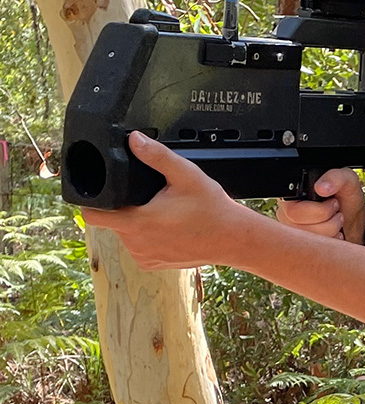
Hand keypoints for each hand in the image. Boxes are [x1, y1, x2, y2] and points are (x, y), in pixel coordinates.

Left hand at [82, 130, 247, 269]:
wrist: (232, 238)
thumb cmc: (211, 209)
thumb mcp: (185, 174)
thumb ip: (157, 156)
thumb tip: (135, 139)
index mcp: (137, 221)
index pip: (92, 215)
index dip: (92, 200)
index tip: (104, 191)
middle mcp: (135, 243)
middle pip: (112, 220)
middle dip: (125, 206)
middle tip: (152, 197)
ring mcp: (143, 256)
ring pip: (126, 233)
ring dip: (137, 221)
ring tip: (164, 212)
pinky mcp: (152, 263)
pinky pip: (139, 246)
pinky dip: (148, 236)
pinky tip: (168, 227)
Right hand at [276, 168, 364, 244]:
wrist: (354, 220)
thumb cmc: (346, 198)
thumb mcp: (347, 181)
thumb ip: (335, 178)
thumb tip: (321, 188)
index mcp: (291, 195)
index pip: (292, 211)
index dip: (318, 211)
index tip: (334, 203)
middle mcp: (285, 214)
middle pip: (299, 229)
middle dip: (327, 222)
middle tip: (336, 211)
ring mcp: (290, 232)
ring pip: (307, 242)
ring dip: (330, 232)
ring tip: (336, 221)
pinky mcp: (299, 246)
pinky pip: (311, 251)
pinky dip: (329, 243)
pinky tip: (332, 234)